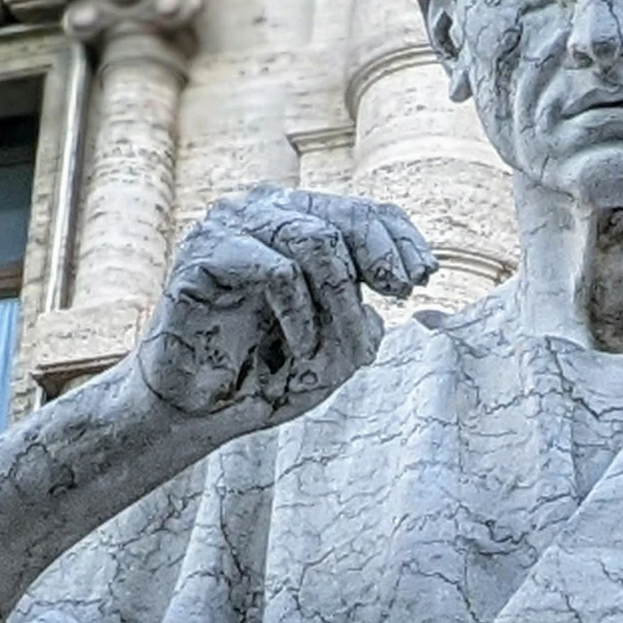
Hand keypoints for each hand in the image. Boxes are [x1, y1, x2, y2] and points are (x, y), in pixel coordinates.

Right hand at [135, 187, 436, 429]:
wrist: (197, 412)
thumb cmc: (265, 375)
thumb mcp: (337, 344)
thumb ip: (368, 312)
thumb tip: (407, 285)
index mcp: (296, 220)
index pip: (363, 210)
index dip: (400, 238)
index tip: (426, 276)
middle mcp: (262, 211)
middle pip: (344, 216)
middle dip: (380, 258)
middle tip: (401, 293)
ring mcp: (228, 227)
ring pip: (314, 238)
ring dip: (341, 298)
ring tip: (347, 347)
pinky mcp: (203, 254)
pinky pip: (277, 270)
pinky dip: (300, 312)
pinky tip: (302, 346)